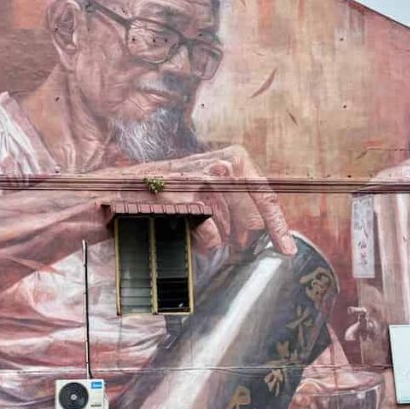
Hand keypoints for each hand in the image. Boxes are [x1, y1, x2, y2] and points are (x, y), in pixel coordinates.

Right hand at [104, 145, 295, 255]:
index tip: (286, 250)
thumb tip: (257, 232)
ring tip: (192, 226)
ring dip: (213, 239)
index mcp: (234, 158)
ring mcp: (202, 180)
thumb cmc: (171, 190)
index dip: (276, 226)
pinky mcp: (183, 198)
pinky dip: (199, 241)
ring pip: (227, 231)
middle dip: (239, 236)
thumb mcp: (208, 186)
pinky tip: (182, 230)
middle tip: (228, 241)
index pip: (265, 195)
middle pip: (249, 219)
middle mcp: (222, 165)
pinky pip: (208, 236)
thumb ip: (235, 202)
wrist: (122, 188)